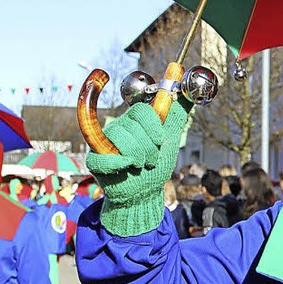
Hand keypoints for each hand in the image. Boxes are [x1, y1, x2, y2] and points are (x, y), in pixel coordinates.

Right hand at [86, 99, 191, 236]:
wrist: (145, 192)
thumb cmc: (156, 164)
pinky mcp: (95, 159)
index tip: (160, 140)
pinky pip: (102, 156)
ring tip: (140, 165)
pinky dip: (118, 163)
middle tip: (151, 160)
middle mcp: (117, 127)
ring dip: (137, 156)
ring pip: (120, 138)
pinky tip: (126, 167)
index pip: (140, 109)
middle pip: (132, 126)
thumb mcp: (171, 138)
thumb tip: (187, 91)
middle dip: (148, 147)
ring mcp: (104, 143)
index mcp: (135, 121)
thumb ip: (177, 114)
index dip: (152, 125)